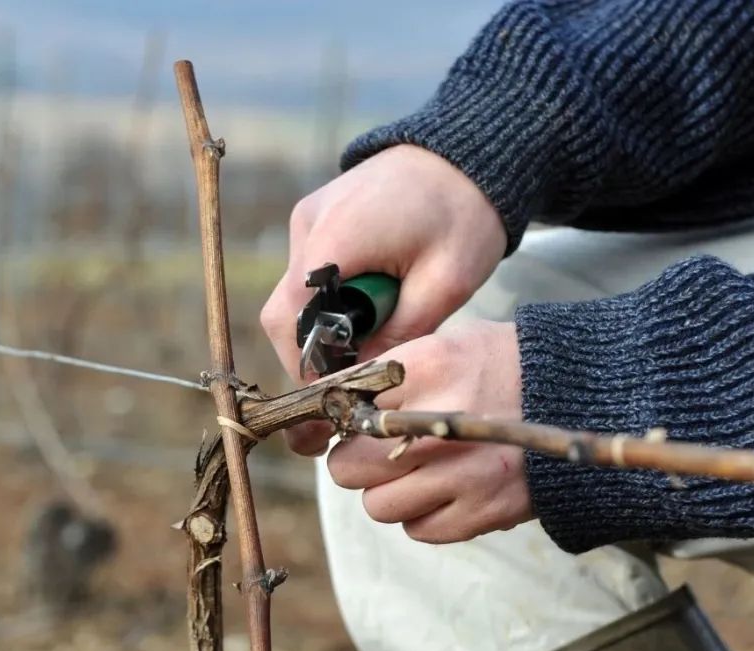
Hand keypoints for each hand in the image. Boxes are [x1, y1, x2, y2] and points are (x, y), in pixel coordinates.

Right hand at [260, 145, 506, 454]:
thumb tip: (360, 377)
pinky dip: (331, 298)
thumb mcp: (446, 284)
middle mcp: (308, 226)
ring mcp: (308, 218)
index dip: (307, 365)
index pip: (291, 321)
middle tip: (356, 372)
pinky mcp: (318, 216)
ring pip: (295, 296)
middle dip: (313, 352)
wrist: (470, 154)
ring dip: (325, 324)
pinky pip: (308, 274)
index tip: (337, 392)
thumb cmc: (465, 214)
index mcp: (335, 239)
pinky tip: (371, 299)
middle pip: (283, 312)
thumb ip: (400, 334)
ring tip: (375, 328)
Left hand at [327, 320, 530, 543]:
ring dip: (388, 490)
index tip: (341, 421)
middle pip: (347, 467)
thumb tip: (329, 406)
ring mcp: (462, 474)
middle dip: (356, 460)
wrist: (586, 396)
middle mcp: (439, 424)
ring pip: (376, 506)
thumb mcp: (448, 344)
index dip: (335, 417)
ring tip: (418, 468)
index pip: (341, 404)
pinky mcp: (482, 512)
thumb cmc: (505, 366)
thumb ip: (388, 375)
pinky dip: (422, 513)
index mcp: (428, 368)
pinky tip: (445, 486)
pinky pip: (416, 528)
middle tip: (378, 448)